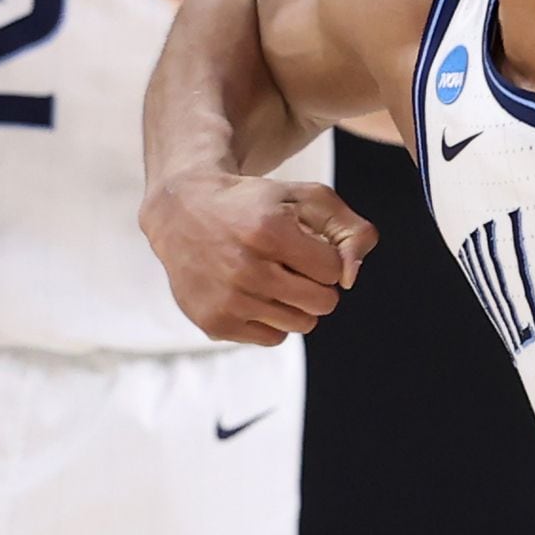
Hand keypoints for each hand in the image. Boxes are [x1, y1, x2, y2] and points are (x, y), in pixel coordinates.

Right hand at [141, 172, 375, 345]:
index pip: (334, 270)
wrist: (182, 212)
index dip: (324, 257)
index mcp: (269, 230)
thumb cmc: (253, 204)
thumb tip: (351, 278)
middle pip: (323, 303)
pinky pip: (273, 338)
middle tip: (292, 265)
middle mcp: (245, 268)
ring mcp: (228, 300)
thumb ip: (349, 228)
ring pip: (301, 324)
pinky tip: (252, 292)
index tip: (304, 245)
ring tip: (272, 277)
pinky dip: (271, 319)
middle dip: (317, 283)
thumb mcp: (304, 196)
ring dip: (296, 303)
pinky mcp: (215, 323)